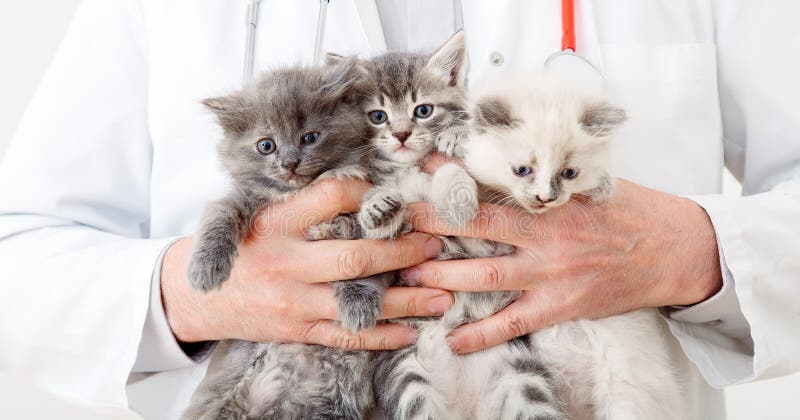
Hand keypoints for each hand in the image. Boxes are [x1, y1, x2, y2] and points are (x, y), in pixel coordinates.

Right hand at [161, 179, 452, 349]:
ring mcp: (293, 302)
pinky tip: (410, 332)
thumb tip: (366, 191)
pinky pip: (344, 337)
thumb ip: (306, 202)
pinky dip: (380, 336)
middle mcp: (286, 263)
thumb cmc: (237, 246)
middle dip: (401, 253)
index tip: (396, 195)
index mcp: (276, 223)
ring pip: (357, 303)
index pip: (330, 197)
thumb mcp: (258, 211)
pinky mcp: (297, 331)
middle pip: (354, 257)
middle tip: (434, 246)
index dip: (367, 193)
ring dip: (406, 301)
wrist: (193, 297)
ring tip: (442, 297)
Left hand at [402, 178, 721, 353]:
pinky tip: (452, 341)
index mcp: (550, 199)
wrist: (677, 249)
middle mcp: (545, 234)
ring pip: (484, 275)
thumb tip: (504, 167)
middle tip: (392, 226)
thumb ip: (546, 181)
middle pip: (475, 227)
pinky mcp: (562, 305)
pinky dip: (482, 333)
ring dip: (441, 276)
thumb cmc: (631, 211)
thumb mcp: (589, 183)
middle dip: (430, 225)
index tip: (418, 170)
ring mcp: (551, 272)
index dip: (451, 177)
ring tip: (404, 277)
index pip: (490, 184)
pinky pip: (514, 322)